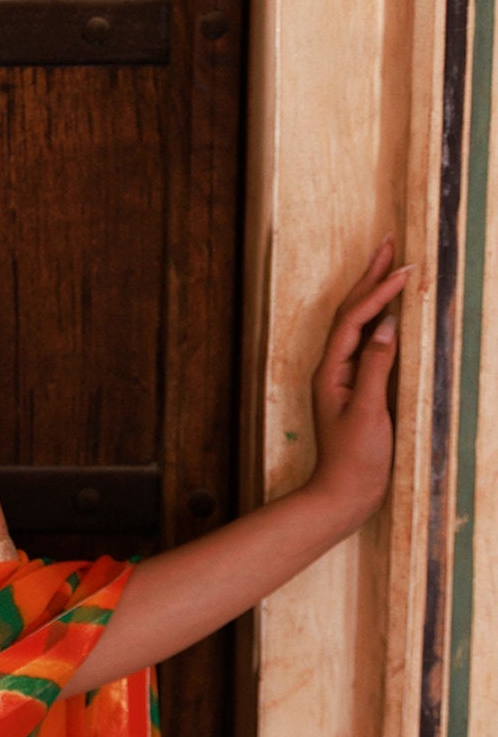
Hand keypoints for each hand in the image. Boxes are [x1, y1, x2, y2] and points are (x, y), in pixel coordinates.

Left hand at [306, 236, 411, 531]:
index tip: (404, 269)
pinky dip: (379, 318)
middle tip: (388, 243)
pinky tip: (390, 311)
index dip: (378, 291)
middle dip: (369, 276)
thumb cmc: (355, 459)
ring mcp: (343, 377)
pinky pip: (366, 341)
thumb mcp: (368, 412)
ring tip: (387, 263)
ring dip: (372, 291)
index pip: (354, 318)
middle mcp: (333, 369)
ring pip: (356, 323)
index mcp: (331, 371)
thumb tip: (386, 326)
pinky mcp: (356, 388)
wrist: (344, 494)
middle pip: (350, 312)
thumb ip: (376, 368)